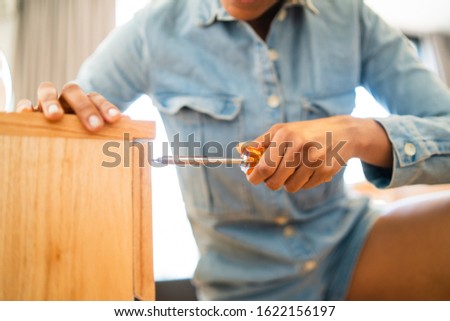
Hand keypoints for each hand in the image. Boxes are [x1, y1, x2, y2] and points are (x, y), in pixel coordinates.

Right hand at [16, 81, 120, 131]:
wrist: (55, 139)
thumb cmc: (81, 135)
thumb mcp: (96, 133)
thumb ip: (111, 128)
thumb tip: (129, 123)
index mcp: (85, 102)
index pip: (96, 98)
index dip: (106, 107)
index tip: (115, 120)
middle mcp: (66, 99)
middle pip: (74, 91)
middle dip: (85, 108)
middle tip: (94, 127)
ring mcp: (46, 102)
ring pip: (47, 90)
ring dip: (51, 101)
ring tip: (55, 117)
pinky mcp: (29, 111)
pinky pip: (24, 102)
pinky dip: (25, 105)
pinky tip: (26, 113)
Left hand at [238, 116, 391, 192]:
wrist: (342, 133)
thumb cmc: (304, 132)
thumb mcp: (282, 131)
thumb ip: (260, 143)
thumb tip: (240, 151)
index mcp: (285, 136)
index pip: (264, 166)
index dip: (255, 177)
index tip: (252, 179)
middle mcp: (299, 147)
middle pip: (275, 181)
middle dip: (271, 183)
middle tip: (272, 178)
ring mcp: (314, 160)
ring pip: (290, 187)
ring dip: (288, 182)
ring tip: (295, 169)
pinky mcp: (325, 171)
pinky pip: (305, 187)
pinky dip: (303, 182)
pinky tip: (310, 169)